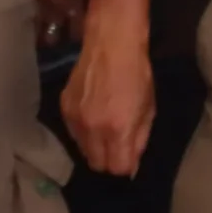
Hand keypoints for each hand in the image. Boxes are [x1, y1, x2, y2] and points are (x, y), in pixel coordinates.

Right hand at [62, 13, 156, 177]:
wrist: (111, 43)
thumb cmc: (137, 74)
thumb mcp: (148, 110)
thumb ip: (139, 141)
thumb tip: (131, 165)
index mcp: (118, 129)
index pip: (118, 169)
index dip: (126, 166)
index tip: (129, 157)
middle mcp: (93, 128)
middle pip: (97, 164)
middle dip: (108, 160)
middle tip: (116, 145)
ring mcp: (75, 118)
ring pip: (82, 150)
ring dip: (94, 147)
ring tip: (103, 129)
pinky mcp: (63, 106)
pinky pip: (72, 133)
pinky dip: (82, 131)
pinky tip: (91, 116)